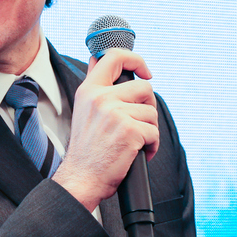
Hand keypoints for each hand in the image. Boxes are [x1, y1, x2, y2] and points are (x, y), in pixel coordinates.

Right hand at [53, 48, 158, 210]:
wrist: (81, 179)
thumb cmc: (86, 150)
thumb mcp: (83, 110)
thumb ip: (94, 86)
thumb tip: (95, 59)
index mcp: (89, 90)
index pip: (114, 57)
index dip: (136, 60)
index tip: (146, 72)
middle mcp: (100, 98)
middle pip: (145, 87)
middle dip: (149, 107)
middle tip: (140, 123)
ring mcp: (116, 113)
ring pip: (152, 112)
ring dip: (149, 130)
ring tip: (135, 143)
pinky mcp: (130, 131)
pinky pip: (154, 132)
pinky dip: (152, 146)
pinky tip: (138, 154)